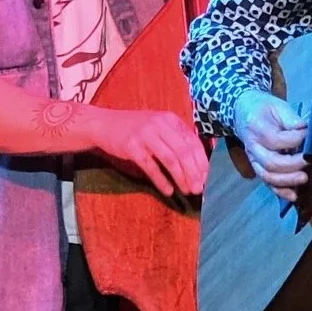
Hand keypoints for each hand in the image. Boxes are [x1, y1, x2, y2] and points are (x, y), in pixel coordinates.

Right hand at [83, 105, 209, 198]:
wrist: (103, 124)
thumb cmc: (134, 127)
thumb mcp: (158, 125)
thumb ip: (176, 137)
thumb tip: (200, 158)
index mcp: (170, 119)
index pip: (193, 142)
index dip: (202, 161)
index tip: (207, 178)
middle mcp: (159, 125)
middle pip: (184, 152)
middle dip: (194, 172)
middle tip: (199, 188)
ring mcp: (145, 135)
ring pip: (170, 160)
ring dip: (181, 178)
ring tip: (188, 191)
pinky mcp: (132, 147)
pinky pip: (151, 167)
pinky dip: (161, 180)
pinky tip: (169, 191)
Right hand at [234, 88, 307, 198]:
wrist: (243, 112)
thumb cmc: (263, 109)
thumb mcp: (277, 105)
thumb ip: (291, 117)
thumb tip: (306, 129)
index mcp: (257, 128)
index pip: (275, 139)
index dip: (295, 139)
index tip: (309, 134)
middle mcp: (253, 147)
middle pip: (270, 162)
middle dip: (292, 164)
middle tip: (309, 161)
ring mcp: (254, 159)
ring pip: (268, 176)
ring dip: (287, 180)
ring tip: (304, 178)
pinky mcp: (258, 167)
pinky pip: (267, 183)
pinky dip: (280, 191)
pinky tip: (293, 195)